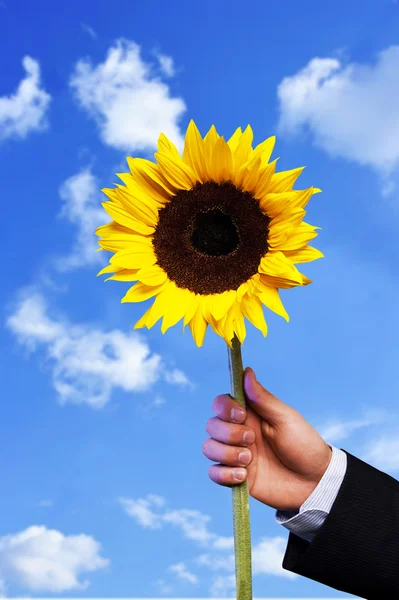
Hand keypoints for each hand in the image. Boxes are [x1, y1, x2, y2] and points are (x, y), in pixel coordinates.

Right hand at [202, 367, 331, 511]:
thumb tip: (247, 371)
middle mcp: (238, 433)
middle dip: (228, 433)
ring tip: (250, 460)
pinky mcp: (236, 477)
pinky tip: (244, 476)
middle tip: (252, 440)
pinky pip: (214, 473)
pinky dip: (224, 474)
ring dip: (226, 454)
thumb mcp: (285, 418)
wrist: (314, 481)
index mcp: (249, 415)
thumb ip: (263, 398)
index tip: (241, 415)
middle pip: (211, 425)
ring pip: (209, 448)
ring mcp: (235, 455)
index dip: (224, 407)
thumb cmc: (303, 444)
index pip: (220, 403)